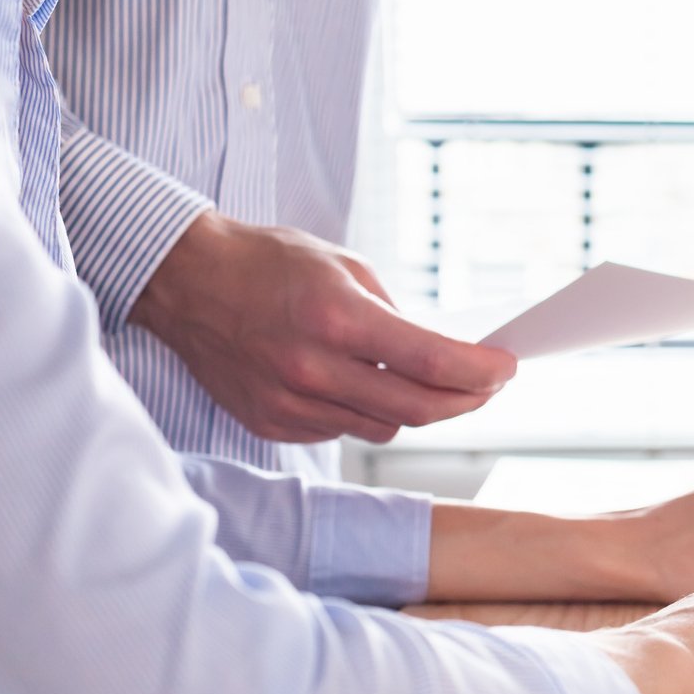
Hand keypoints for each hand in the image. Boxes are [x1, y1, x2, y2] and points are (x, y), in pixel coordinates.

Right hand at [132, 211, 516, 443]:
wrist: (186, 282)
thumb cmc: (268, 263)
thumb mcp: (346, 268)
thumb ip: (396, 316)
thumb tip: (443, 356)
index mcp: (337, 318)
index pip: (432, 363)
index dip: (481, 372)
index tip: (506, 368)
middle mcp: (312, 368)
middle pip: (419, 408)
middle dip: (467, 399)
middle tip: (487, 385)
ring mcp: (289, 402)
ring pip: (384, 426)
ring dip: (415, 407)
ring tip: (423, 380)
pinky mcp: (272, 423)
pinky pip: (342, 430)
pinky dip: (364, 411)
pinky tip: (359, 383)